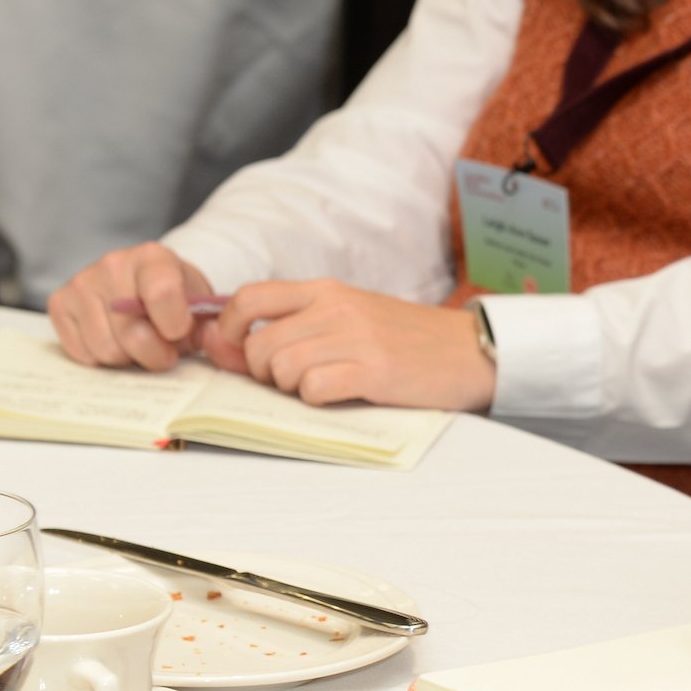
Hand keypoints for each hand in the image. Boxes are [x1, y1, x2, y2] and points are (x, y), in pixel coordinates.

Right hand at [48, 243, 216, 370]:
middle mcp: (113, 264)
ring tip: (138, 343)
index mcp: (153, 257)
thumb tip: (216, 341)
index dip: (174, 324)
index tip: (179, 334)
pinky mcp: (60, 303)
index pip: (162, 292)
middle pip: (131, 331)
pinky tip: (114, 340)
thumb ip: (210, 327)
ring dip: (127, 358)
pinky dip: (102, 359)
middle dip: (154, 354)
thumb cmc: (177, 301)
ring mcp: (82, 282)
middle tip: (164, 352)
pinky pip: (82, 353)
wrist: (146, 287)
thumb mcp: (200, 309)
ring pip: (106, 348)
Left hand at [208, 280, 495, 410]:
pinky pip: (314, 389)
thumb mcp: (349, 318)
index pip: (248, 298)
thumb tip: (217, 342)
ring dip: (292, 389)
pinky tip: (342, 395)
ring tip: (323, 387)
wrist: (472, 350)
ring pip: (281, 368)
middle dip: (265, 373)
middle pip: (259, 344)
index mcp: (327, 290)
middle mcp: (337, 308)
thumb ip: (291, 326)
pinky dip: (318, 399)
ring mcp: (356, 338)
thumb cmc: (407, 340)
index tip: (243, 353)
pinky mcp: (374, 370)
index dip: (230, 331)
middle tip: (296, 380)